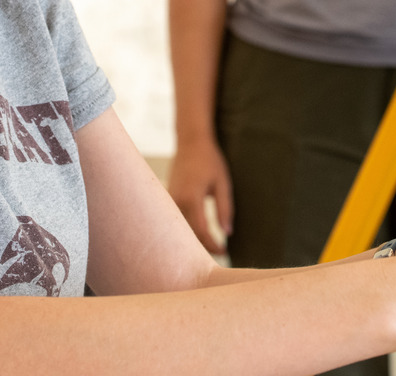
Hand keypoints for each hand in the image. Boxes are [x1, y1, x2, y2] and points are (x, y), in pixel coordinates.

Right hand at [167, 136, 233, 253]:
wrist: (190, 142)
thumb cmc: (209, 161)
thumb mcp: (223, 184)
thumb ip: (225, 209)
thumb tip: (228, 233)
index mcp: (192, 197)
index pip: (201, 231)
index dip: (213, 245)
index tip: (225, 252)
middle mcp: (176, 201)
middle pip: (188, 234)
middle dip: (202, 247)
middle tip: (218, 254)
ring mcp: (169, 200)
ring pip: (180, 229)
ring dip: (193, 240)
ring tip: (209, 247)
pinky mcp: (167, 199)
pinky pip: (175, 220)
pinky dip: (185, 230)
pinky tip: (196, 235)